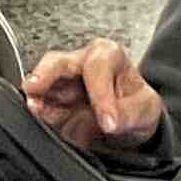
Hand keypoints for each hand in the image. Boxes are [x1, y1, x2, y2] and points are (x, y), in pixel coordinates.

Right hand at [24, 39, 165, 149]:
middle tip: (36, 87)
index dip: (101, 95)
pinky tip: (37, 117)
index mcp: (108, 56)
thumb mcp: (145, 109)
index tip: (108, 122)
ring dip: (35, 94)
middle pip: (58, 62)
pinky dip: (36, 111)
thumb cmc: (136, 106)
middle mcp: (81, 63)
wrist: (128, 125)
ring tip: (34, 106)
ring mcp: (62, 84)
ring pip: (42, 81)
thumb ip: (129, 114)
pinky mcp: (52, 105)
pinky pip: (39, 105)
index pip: (97, 68)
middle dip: (45, 73)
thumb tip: (110, 122)